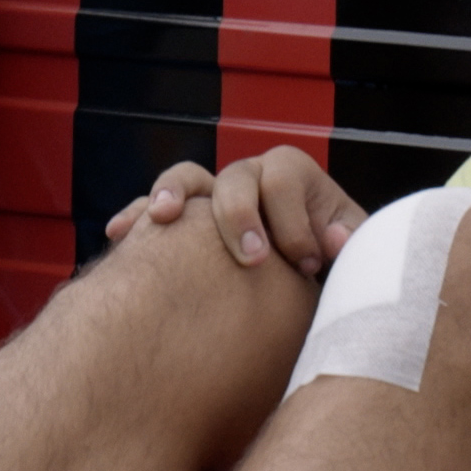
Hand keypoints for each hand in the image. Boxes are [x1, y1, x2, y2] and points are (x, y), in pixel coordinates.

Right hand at [101, 147, 364, 276]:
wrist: (292, 293)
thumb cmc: (325, 271)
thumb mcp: (348, 258)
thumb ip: (351, 246)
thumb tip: (336, 238)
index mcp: (292, 179)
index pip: (285, 178)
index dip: (296, 219)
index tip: (306, 264)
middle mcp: (250, 179)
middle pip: (236, 177)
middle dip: (240, 214)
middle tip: (253, 259)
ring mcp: (212, 197)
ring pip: (188, 177)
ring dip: (174, 193)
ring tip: (166, 217)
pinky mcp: (182, 221)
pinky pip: (150, 208)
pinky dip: (135, 215)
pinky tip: (118, 233)